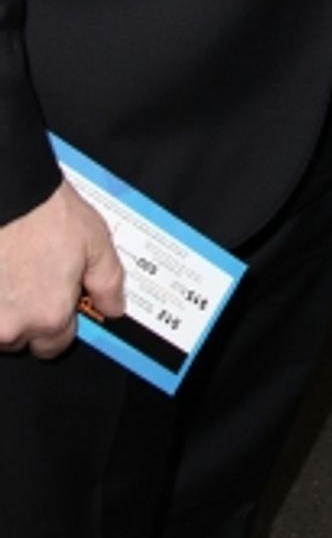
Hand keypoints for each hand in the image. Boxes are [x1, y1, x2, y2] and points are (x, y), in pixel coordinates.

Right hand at [0, 180, 124, 357]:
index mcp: (49, 316)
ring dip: (4, 308)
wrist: (7, 192)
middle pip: (22, 338)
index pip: (57, 345)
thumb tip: (114, 309)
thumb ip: (108, 283)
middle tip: (32, 279)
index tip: (58, 299)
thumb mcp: (96, 242)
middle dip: (28, 316)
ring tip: (11, 270)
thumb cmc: (47, 213)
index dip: (60, 321)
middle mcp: (12, 326)